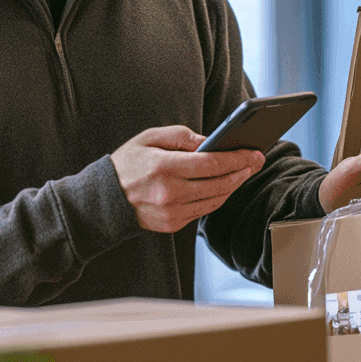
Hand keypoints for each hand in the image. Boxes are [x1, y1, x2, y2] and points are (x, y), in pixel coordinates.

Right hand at [111, 125, 265, 233]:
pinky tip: (224, 186)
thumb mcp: (149, 138)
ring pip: (215, 200)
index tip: (253, 153)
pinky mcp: (172, 224)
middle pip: (219, 184)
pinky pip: (203, 211)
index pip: (211, 163)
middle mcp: (170, 193)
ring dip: (233, 186)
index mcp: (164, 167)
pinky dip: (217, 198)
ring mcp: (172, 212)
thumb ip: (181, 137)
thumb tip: (209, 142)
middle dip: (242, 172)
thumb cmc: (127, 164)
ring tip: (243, 172)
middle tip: (256, 161)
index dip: (237, 158)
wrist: (103, 200)